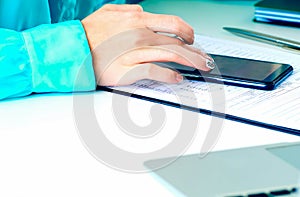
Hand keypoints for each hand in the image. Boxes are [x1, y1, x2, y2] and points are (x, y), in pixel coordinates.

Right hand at [81, 4, 213, 85]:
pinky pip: (156, 72)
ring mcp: (135, 52)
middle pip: (177, 42)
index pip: (172, 24)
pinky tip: (177, 78)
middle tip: (205, 59)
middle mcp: (140, 35)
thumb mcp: (108, 12)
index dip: (187, 31)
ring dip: (190, 62)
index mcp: (137, 20)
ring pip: (171, 56)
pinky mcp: (129, 70)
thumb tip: (143, 13)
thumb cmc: (89, 34)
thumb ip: (129, 11)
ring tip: (200, 67)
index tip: (192, 39)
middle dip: (195, 51)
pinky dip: (169, 76)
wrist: (72, 50)